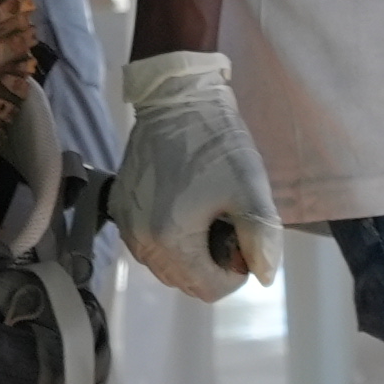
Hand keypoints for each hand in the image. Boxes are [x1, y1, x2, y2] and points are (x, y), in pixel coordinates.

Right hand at [117, 50, 280, 300]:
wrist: (176, 95)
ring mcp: (125, 222)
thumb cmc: (215, 140)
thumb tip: (263, 276)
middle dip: (212, 263)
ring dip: (191, 252)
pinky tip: (187, 206)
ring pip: (165, 263)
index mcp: (168, 238)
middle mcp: (139, 238)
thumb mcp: (250, 189)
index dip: (234, 272)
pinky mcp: (120, 205)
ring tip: (208, 214)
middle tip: (228, 224)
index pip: (207, 288)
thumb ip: (262, 239)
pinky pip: (149, 241)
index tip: (244, 239)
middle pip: (184, 280)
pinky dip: (170, 237)